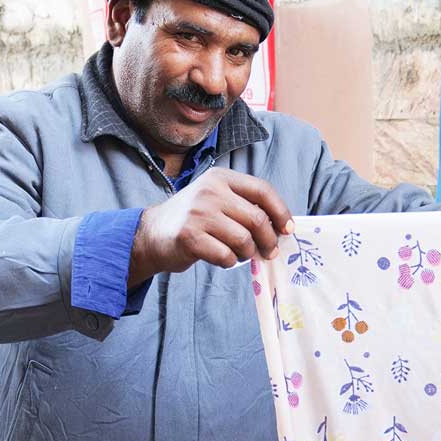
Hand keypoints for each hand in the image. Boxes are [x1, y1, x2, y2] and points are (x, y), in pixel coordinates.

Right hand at [128, 168, 293, 286]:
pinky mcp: (189, 237)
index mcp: (220, 178)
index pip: (262, 190)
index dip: (280, 211)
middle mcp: (209, 192)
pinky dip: (230, 262)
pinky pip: (226, 256)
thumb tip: (282, 227)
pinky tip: (222, 258)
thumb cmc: (194, 220)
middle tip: (269, 252)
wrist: (153, 234)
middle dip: (268, 240)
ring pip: (243, 240)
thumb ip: (245, 206)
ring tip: (241, 254)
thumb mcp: (217, 200)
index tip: (288, 229)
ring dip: (248, 253)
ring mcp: (198, 214)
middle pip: (257, 219)